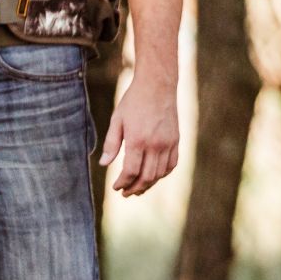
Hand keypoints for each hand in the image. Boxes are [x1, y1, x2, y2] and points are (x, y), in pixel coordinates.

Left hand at [102, 73, 178, 196]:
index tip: (116, 187)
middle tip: (125, 193)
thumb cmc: (133, 101)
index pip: (131, 171)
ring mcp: (168, 143)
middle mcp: (155, 145)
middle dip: (135, 188)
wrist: (157, 85)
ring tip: (137, 189)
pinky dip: (163, 174)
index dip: (123, 183)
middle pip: (147, 177)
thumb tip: (104, 164)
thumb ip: (111, 144)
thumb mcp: (117, 121)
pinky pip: (172, 164)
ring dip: (148, 184)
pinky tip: (153, 176)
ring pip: (160, 173)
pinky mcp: (176, 140)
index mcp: (138, 140)